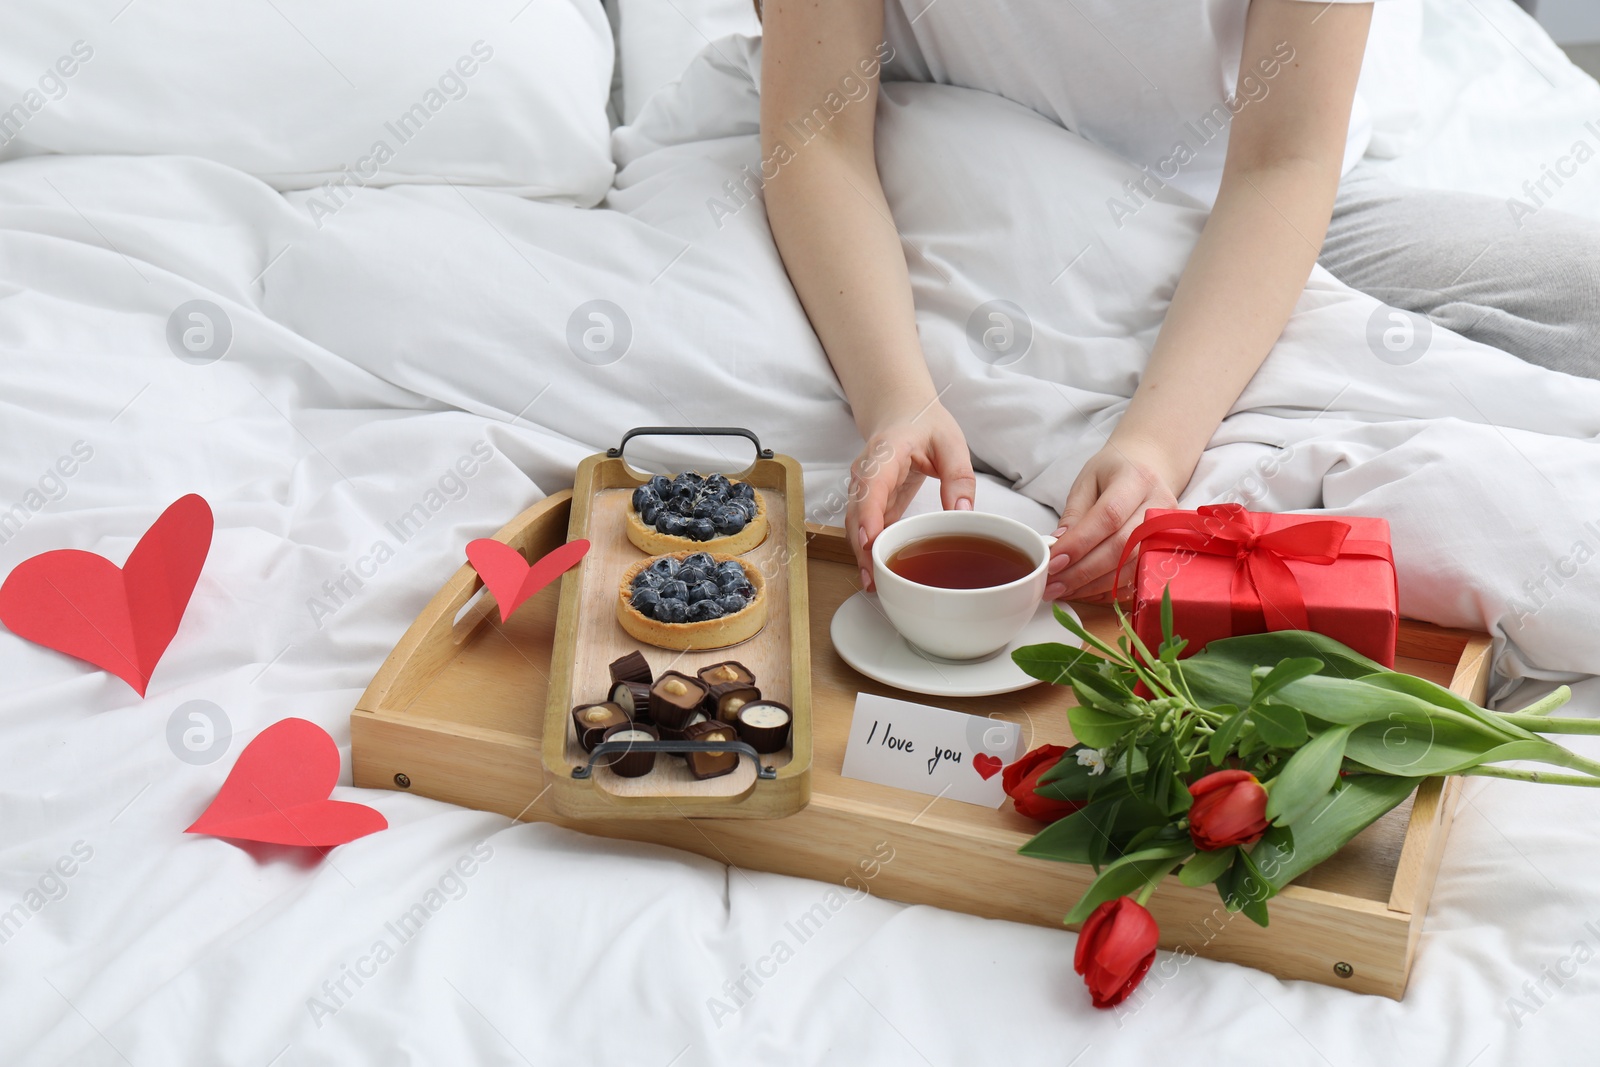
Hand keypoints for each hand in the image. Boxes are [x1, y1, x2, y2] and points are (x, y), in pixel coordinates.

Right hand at [846, 400, 975, 590]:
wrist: (901, 412)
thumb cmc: (924, 424)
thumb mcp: (951, 443)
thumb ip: (959, 476)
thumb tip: (963, 513)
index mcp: (885, 452)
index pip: (871, 484)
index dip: (868, 514)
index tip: (870, 540)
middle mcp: (866, 472)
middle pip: (857, 512)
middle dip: (862, 546)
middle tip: (874, 578)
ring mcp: (863, 489)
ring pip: (855, 523)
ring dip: (861, 553)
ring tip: (873, 585)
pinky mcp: (869, 503)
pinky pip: (864, 527)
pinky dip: (868, 550)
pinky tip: (877, 574)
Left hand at [1045, 435, 1183, 603]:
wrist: (1148, 469)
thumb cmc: (1114, 473)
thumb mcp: (1087, 482)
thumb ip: (1074, 513)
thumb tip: (1058, 546)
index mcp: (1137, 480)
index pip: (1108, 516)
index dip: (1080, 542)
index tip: (1053, 561)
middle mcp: (1159, 506)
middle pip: (1122, 547)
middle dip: (1083, 571)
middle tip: (1052, 584)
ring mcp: (1168, 531)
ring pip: (1130, 567)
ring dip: (1093, 585)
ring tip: (1063, 590)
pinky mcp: (1166, 550)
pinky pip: (1136, 578)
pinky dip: (1108, 589)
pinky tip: (1085, 591)